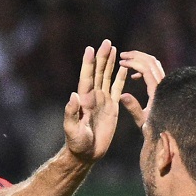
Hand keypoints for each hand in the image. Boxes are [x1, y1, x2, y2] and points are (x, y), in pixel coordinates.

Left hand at [64, 39, 127, 162]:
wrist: (87, 153)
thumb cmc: (77, 144)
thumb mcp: (72, 130)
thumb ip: (71, 113)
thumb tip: (73, 95)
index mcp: (84, 100)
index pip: (87, 78)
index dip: (88, 64)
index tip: (90, 49)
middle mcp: (93, 97)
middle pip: (98, 72)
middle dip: (102, 57)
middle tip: (106, 42)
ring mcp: (102, 101)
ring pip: (107, 77)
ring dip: (110, 63)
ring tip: (113, 48)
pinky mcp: (112, 107)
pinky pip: (116, 88)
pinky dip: (120, 77)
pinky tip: (124, 67)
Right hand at [118, 50, 165, 128]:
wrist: (169, 131)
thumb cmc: (154, 128)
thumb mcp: (142, 120)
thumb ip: (133, 107)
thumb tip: (122, 95)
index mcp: (157, 90)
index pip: (146, 68)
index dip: (133, 62)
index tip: (121, 62)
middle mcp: (162, 84)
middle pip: (151, 61)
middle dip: (136, 56)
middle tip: (122, 55)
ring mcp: (164, 83)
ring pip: (154, 63)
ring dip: (140, 59)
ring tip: (126, 60)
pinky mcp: (163, 85)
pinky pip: (155, 70)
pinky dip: (144, 67)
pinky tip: (134, 76)